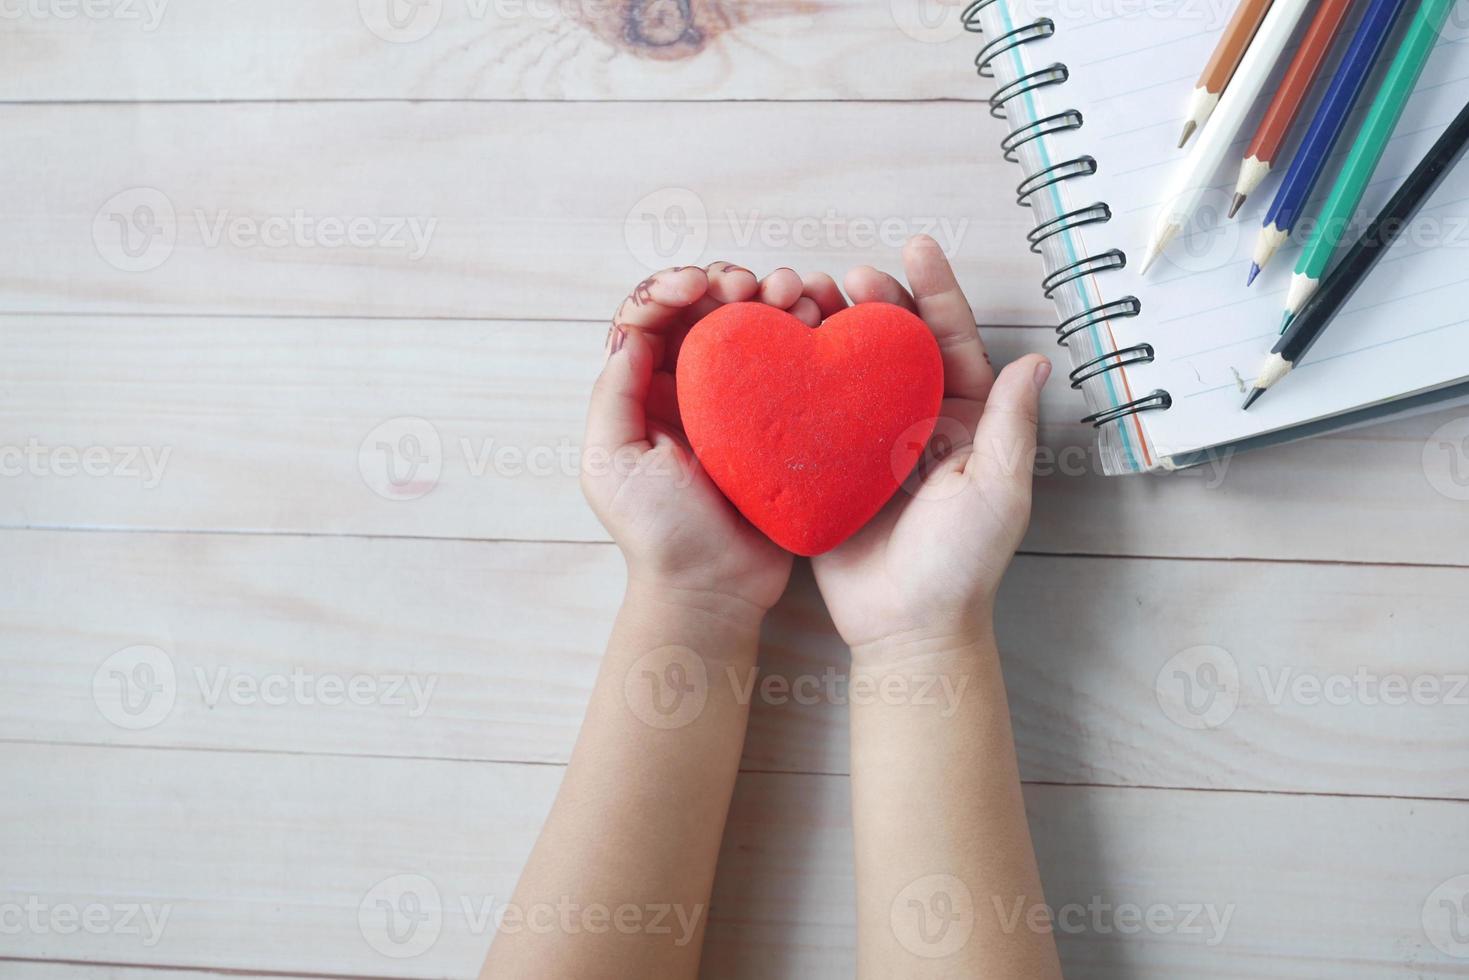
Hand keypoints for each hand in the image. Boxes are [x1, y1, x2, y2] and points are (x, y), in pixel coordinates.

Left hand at [582, 262, 813, 620]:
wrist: (715, 587)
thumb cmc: (658, 534)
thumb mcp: (610, 461)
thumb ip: (614, 394)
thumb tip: (633, 332)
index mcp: (642, 391)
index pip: (651, 317)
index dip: (672, 287)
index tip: (700, 286)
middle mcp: (688, 388)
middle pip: (706, 310)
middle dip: (729, 283)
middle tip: (756, 287)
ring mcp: (738, 403)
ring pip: (752, 328)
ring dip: (773, 296)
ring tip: (797, 296)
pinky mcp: (780, 421)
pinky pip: (791, 364)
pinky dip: (805, 332)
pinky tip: (820, 321)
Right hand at [809, 236, 1050, 655]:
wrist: (905, 627)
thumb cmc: (962, 565)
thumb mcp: (998, 490)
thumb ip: (1008, 424)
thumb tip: (1035, 360)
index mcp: (963, 419)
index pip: (950, 340)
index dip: (935, 292)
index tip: (916, 246)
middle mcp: (915, 421)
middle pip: (894, 343)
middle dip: (873, 300)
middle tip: (846, 275)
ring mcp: (868, 442)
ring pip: (849, 369)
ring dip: (830, 329)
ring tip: (807, 299)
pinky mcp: (828, 467)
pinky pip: (812, 413)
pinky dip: (796, 378)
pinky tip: (777, 348)